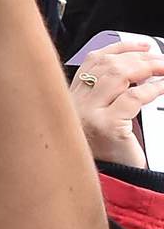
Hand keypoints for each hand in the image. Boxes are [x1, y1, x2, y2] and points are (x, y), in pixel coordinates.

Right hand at [69, 39, 163, 169]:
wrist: (111, 182)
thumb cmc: (110, 153)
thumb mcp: (104, 117)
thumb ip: (111, 93)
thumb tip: (140, 68)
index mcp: (73, 97)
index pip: (93, 59)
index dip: (120, 48)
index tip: (143, 46)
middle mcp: (77, 103)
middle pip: (107, 64)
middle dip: (139, 58)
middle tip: (161, 61)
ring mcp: (90, 114)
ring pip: (117, 75)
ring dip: (147, 68)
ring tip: (163, 69)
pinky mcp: (108, 127)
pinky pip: (132, 98)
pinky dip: (152, 88)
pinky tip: (162, 87)